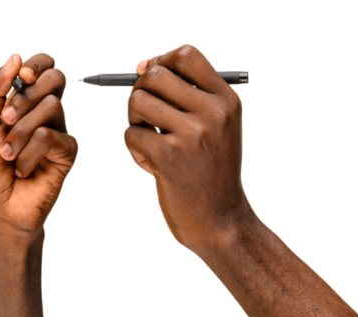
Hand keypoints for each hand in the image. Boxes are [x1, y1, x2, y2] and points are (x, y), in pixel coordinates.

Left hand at [0, 51, 78, 242]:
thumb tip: (15, 57)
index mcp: (21, 98)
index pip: (41, 64)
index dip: (35, 65)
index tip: (21, 77)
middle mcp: (42, 110)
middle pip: (55, 78)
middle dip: (26, 96)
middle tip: (5, 119)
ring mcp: (57, 129)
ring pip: (51, 107)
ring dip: (20, 133)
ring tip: (7, 154)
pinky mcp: (66, 151)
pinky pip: (51, 137)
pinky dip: (29, 153)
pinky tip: (22, 168)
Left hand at [124, 43, 251, 254]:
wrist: (220, 221)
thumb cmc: (209, 170)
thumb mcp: (214, 126)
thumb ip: (184, 93)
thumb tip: (142, 63)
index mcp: (226, 99)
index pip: (185, 54)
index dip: (161, 61)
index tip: (154, 82)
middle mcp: (213, 111)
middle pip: (154, 74)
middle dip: (141, 93)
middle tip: (147, 119)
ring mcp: (192, 133)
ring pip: (138, 101)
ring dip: (134, 122)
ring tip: (149, 142)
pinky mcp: (169, 156)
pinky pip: (130, 133)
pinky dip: (133, 149)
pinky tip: (150, 166)